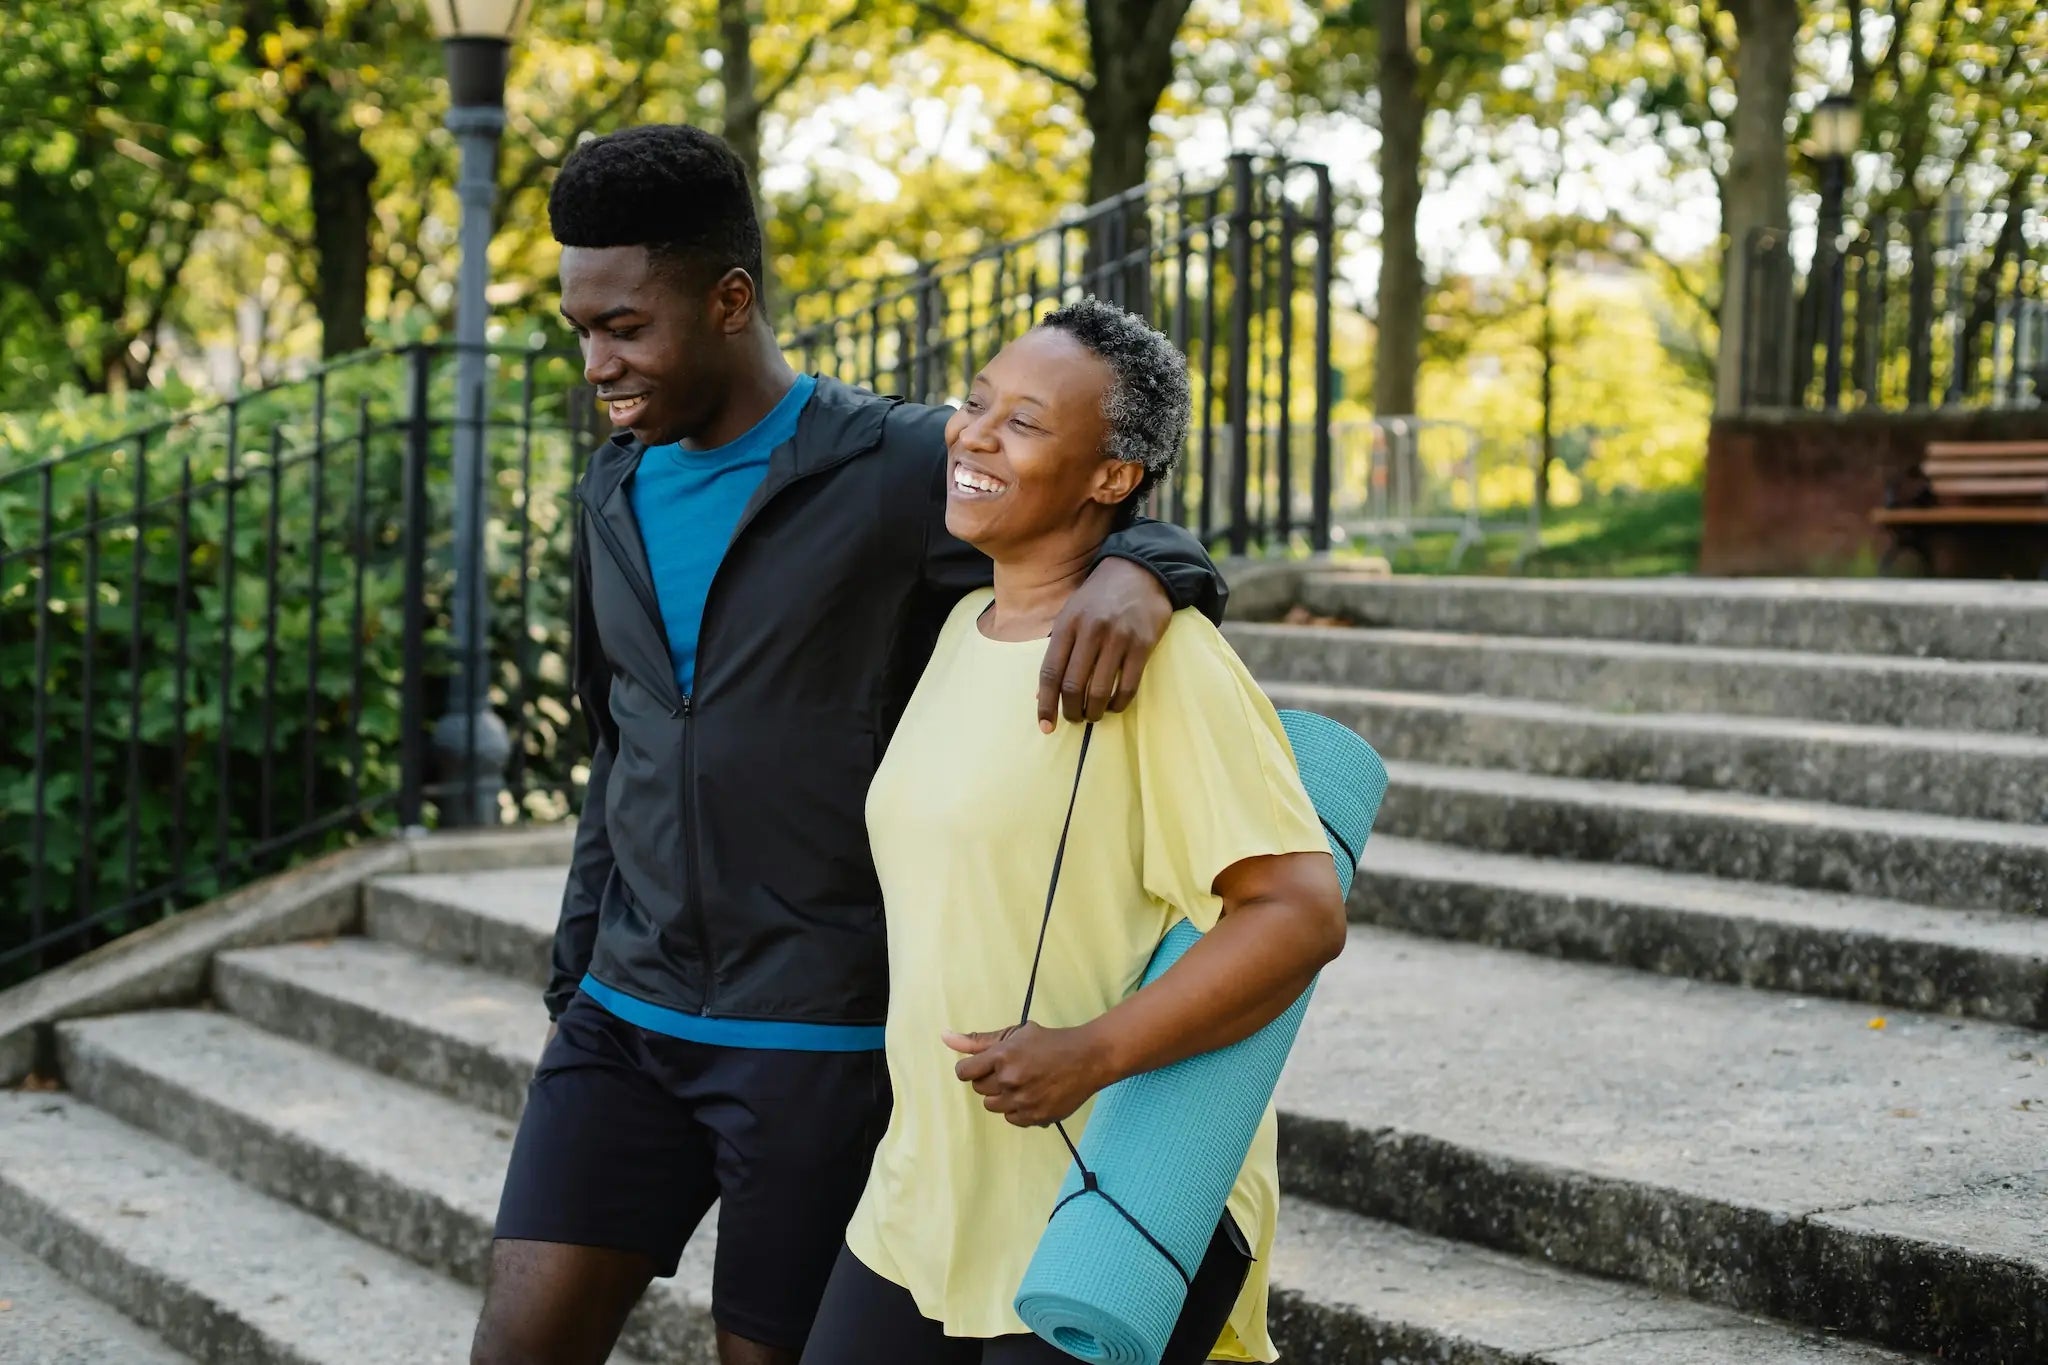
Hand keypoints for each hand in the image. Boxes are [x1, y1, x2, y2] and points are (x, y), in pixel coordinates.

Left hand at [944, 1022, 1116, 1127]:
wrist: (1087, 1058)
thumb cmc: (1049, 1042)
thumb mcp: (1015, 1034)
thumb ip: (978, 1040)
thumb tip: (944, 1037)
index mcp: (1002, 1056)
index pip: (964, 1072)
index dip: (971, 1068)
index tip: (983, 1066)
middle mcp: (1009, 1080)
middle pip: (978, 1089)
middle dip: (989, 1079)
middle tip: (1011, 1069)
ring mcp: (1022, 1101)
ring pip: (992, 1105)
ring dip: (1002, 1095)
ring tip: (1022, 1082)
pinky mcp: (1035, 1117)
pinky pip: (1011, 1118)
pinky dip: (1017, 1109)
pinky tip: (1032, 1094)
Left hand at [1038, 557, 1170, 730]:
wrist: (1141, 571)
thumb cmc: (1099, 596)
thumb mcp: (1071, 614)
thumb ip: (1057, 651)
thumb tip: (1041, 694)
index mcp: (1067, 624)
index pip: (1050, 672)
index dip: (1046, 703)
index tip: (1045, 725)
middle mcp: (1090, 631)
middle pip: (1073, 685)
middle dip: (1071, 711)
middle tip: (1074, 718)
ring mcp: (1118, 638)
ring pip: (1100, 690)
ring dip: (1094, 712)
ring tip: (1093, 715)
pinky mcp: (1142, 645)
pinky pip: (1128, 686)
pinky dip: (1118, 704)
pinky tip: (1114, 705)